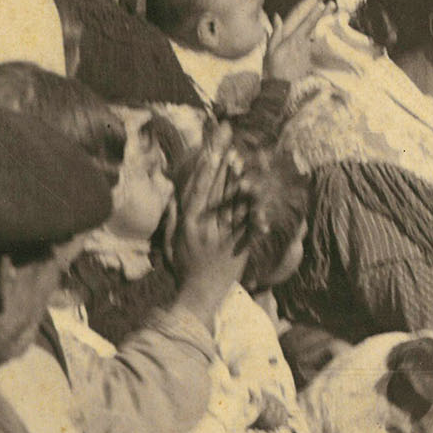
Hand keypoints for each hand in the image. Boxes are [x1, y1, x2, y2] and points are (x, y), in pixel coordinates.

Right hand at [168, 135, 254, 317]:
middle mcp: (206, 225)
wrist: (199, 294)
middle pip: (216, 187)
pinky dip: (255, 207)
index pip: (197, 187)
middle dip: (222, 161)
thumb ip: (174, 217)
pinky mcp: (239, 245)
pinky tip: (260, 192)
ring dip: (238, 177)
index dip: (206, 165)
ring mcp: (223, 235)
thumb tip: (175, 194)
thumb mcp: (171, 241)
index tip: (211, 146)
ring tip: (242, 155)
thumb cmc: (183, 267)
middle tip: (229, 138)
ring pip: (233, 201)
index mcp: (189, 223)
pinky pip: (249, 224)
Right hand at [260, 0, 334, 85]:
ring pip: (320, 35)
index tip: (322, 4)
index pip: (306, 24)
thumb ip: (276, 32)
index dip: (314, 13)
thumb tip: (276, 16)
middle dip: (324, 14)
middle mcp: (304, 44)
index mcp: (294, 39)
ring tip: (335, 15)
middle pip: (316, 26)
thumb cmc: (274, 66)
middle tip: (333, 3)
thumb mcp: (271, 48)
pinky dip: (326, 39)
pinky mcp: (313, 59)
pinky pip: (320, 46)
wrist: (281, 85)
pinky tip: (333, 34)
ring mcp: (310, 51)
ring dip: (327, 24)